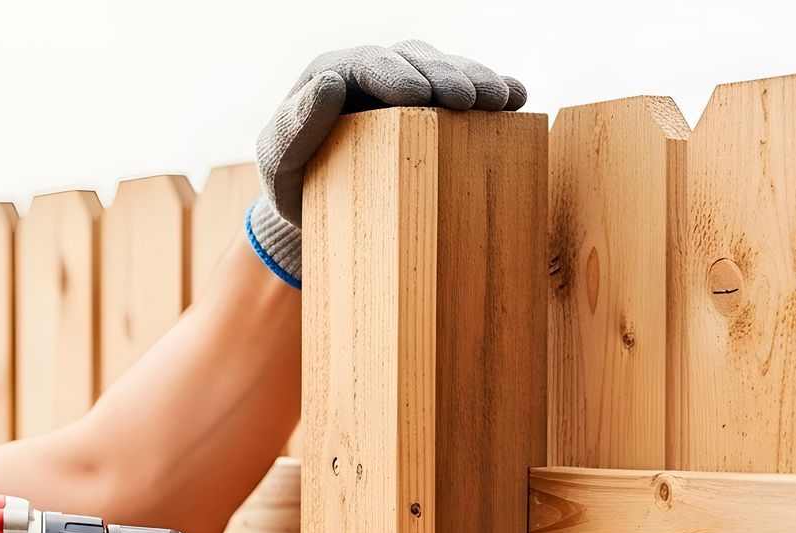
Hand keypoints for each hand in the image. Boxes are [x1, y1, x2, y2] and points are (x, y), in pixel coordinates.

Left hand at [246, 41, 526, 286]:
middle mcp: (373, 72)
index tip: (422, 96)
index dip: (398, 74)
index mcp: (333, 74)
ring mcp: (406, 87)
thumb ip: (294, 126)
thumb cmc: (292, 184)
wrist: (313, 209)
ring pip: (446, 69)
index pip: (369, 64)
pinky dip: (492, 91)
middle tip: (472, 101)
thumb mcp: (278, 161)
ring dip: (476, 81)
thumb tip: (330, 83)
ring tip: (501, 100)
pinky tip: (516, 98)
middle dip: (447, 76)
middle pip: (416, 60)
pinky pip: (465, 90)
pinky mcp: (432, 109)